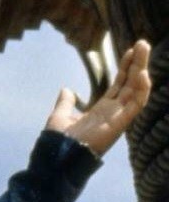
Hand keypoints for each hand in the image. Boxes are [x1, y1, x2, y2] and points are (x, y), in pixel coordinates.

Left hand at [45, 40, 152, 155]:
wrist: (57, 157)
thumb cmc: (59, 141)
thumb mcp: (60, 115)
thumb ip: (65, 102)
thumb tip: (66, 89)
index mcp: (102, 110)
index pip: (119, 85)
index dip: (124, 68)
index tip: (129, 51)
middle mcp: (113, 112)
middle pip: (130, 83)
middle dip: (136, 64)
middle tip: (142, 44)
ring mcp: (118, 117)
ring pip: (136, 90)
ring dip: (141, 70)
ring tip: (143, 50)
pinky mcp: (120, 123)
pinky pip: (136, 105)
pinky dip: (141, 90)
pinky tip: (142, 74)